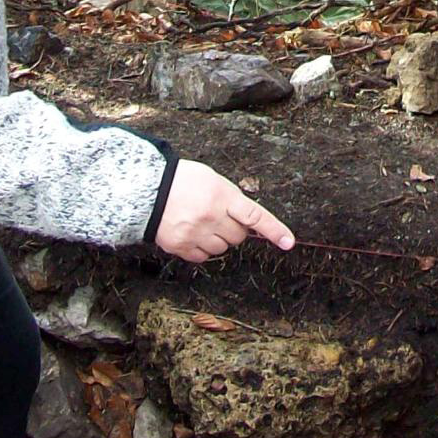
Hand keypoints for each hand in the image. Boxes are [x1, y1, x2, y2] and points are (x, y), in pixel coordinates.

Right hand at [153, 159, 295, 260]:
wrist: (149, 189)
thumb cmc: (183, 180)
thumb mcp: (212, 180)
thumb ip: (230, 199)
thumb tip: (247, 220)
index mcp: (222, 196)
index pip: (255, 215)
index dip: (274, 230)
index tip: (289, 242)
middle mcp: (211, 217)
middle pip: (238, 236)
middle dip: (234, 229)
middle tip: (220, 216)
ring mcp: (195, 233)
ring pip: (222, 249)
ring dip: (218, 239)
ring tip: (202, 222)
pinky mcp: (181, 246)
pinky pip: (203, 257)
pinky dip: (201, 248)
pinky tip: (192, 233)